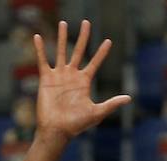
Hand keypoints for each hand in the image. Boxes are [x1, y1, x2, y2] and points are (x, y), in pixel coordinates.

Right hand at [33, 20, 129, 140]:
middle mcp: (72, 76)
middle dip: (83, 37)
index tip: (108, 41)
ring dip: (61, 37)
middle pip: (79, 51)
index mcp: (84, 82)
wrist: (56, 130)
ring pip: (61, 51)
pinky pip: (42, 60)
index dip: (102, 52)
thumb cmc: (76, 125)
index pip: (95, 63)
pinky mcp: (46, 78)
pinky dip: (39, 49)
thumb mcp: (97, 113)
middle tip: (86, 22)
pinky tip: (37, 36)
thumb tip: (129, 99)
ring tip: (63, 23)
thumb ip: (111, 104)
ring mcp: (58, 76)